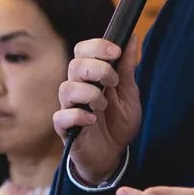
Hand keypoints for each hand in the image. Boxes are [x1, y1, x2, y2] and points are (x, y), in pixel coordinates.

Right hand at [53, 36, 140, 183]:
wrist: (113, 155)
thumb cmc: (118, 123)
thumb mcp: (129, 94)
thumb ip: (127, 68)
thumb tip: (132, 38)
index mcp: (91, 76)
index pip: (83, 50)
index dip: (97, 46)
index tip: (116, 51)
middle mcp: (77, 88)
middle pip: (75, 65)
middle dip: (97, 68)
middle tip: (113, 81)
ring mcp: (69, 107)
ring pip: (67, 88)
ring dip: (89, 93)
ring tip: (103, 105)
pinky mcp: (65, 128)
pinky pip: (61, 116)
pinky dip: (78, 116)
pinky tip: (92, 120)